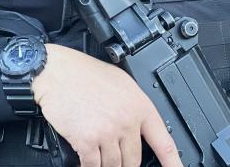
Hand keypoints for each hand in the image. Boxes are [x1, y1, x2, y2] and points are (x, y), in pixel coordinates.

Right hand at [32, 44, 180, 166]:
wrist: (56, 72)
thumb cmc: (83, 74)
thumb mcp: (120, 83)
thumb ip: (132, 107)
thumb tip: (136, 128)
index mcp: (139, 105)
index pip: (163, 141)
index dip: (173, 162)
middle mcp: (126, 120)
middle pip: (133, 160)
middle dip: (124, 164)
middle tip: (116, 158)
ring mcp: (107, 132)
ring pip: (113, 165)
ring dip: (105, 165)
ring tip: (98, 155)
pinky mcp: (87, 141)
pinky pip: (93, 165)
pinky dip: (89, 166)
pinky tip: (86, 160)